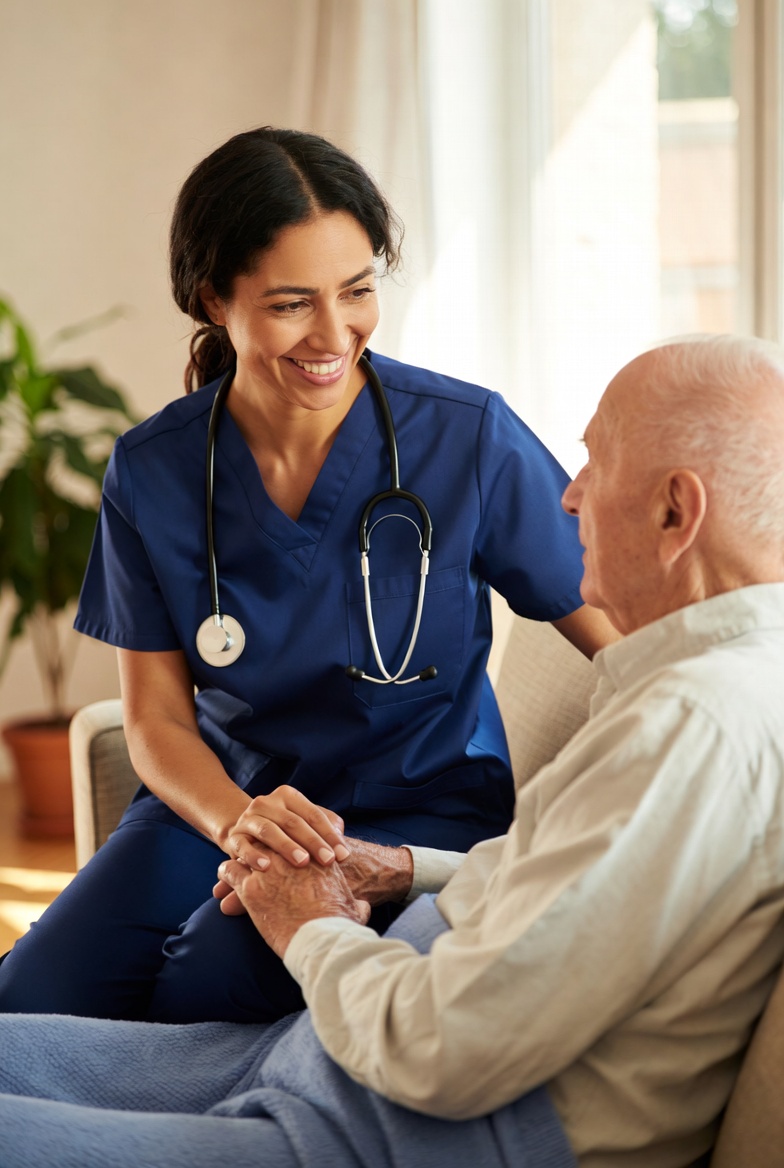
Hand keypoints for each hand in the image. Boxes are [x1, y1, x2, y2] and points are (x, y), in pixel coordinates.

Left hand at [216, 850, 370, 957]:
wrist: (323, 939)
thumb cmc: (340, 926)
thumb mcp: (356, 907)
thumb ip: (357, 903)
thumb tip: (364, 907)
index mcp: (315, 856)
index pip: (293, 841)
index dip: (284, 847)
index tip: (278, 856)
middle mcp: (290, 856)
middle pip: (269, 840)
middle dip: (261, 847)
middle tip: (252, 856)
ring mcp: (269, 869)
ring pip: (247, 850)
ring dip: (241, 857)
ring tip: (234, 865)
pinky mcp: (251, 888)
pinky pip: (230, 870)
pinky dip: (226, 873)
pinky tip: (224, 879)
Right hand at [227, 785, 349, 870]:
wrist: (246, 833)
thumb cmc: (285, 831)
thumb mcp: (305, 823)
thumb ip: (326, 827)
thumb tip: (342, 842)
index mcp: (288, 795)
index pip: (313, 814)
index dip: (330, 835)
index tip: (343, 855)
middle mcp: (266, 803)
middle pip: (293, 822)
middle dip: (313, 842)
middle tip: (328, 861)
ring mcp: (248, 819)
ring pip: (269, 831)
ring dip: (287, 847)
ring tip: (302, 862)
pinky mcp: (234, 837)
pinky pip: (243, 846)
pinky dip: (254, 856)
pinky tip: (266, 867)